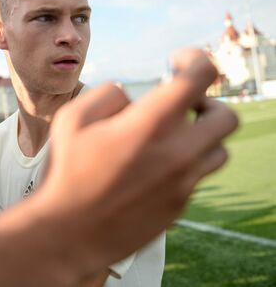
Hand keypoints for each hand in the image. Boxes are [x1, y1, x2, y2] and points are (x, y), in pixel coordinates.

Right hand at [35, 49, 237, 278]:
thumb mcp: (72, 119)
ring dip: (200, 136)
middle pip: (226, 116)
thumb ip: (108, 95)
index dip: (195, 58)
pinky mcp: (179, 206)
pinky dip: (183, 165)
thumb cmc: (66, 173)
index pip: (202, 76)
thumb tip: (131, 97)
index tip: (178, 60)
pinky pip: (197, 177)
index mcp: (152, 123)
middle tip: (183, 104)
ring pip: (219, 150)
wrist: (70, 233)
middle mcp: (178, 152)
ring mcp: (183, 183)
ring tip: (170, 137)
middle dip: (208, 102)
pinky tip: (152, 168)